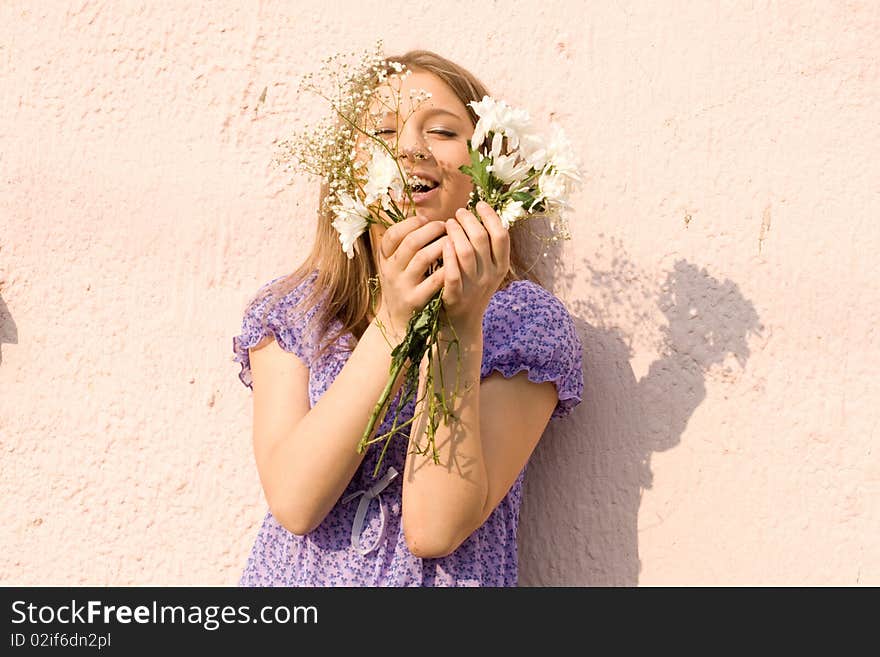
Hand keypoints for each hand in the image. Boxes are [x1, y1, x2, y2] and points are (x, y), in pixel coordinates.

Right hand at [375, 215, 447, 334]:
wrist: (398, 323)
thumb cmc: (404, 286)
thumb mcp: (395, 266)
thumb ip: (404, 245)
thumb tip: (423, 217)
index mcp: (385, 260)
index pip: (392, 234)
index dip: (411, 223)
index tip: (425, 220)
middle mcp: (391, 271)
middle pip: (411, 242)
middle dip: (431, 230)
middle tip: (446, 226)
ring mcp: (403, 286)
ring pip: (423, 257)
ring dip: (442, 245)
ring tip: (453, 240)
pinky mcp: (417, 300)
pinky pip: (435, 280)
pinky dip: (448, 267)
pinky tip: (458, 261)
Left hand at [442, 201, 510, 332]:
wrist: (462, 324)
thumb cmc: (472, 288)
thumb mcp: (487, 269)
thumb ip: (487, 247)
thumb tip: (482, 213)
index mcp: (500, 267)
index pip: (501, 235)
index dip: (491, 216)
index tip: (479, 204)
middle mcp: (489, 276)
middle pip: (481, 239)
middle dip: (468, 220)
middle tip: (458, 213)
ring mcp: (473, 287)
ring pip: (466, 252)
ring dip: (455, 233)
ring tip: (448, 224)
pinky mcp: (455, 297)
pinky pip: (453, 274)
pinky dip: (448, 256)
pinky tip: (443, 243)